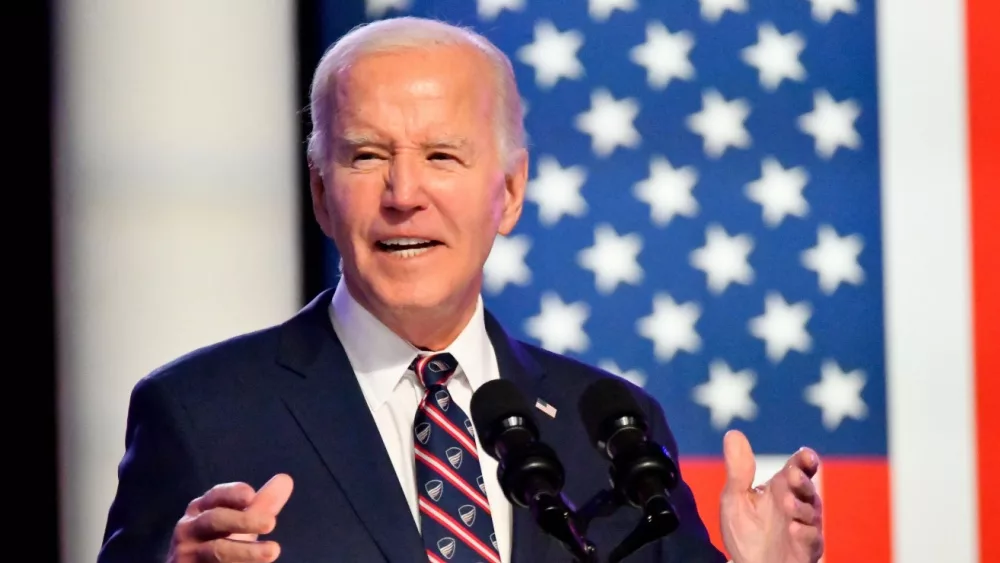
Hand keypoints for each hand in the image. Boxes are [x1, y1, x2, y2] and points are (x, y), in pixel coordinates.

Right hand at [167, 473, 293, 561]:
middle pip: (214, 520)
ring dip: (245, 551)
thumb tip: (286, 480)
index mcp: (202, 509)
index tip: (251, 495)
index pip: (216, 495)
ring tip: (272, 551)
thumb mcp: (240, 522)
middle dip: (243, 520)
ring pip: (215, 551)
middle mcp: (190, 528)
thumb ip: (262, 504)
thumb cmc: (219, 541)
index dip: (232, 494)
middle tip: (271, 523)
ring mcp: (187, 553)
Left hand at [719, 430, 822, 562]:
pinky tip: (794, 530)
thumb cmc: (745, 533)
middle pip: (807, 486)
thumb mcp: (735, 499)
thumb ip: (738, 470)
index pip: (798, 467)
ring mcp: (804, 526)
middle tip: (791, 477)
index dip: (805, 460)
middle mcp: (797, 503)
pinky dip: (804, 534)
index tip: (806, 456)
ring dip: (800, 507)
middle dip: (802, 481)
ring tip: (787, 504)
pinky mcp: (807, 548)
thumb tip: (733, 433)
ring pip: (811, 511)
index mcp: (780, 488)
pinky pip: (812, 539)